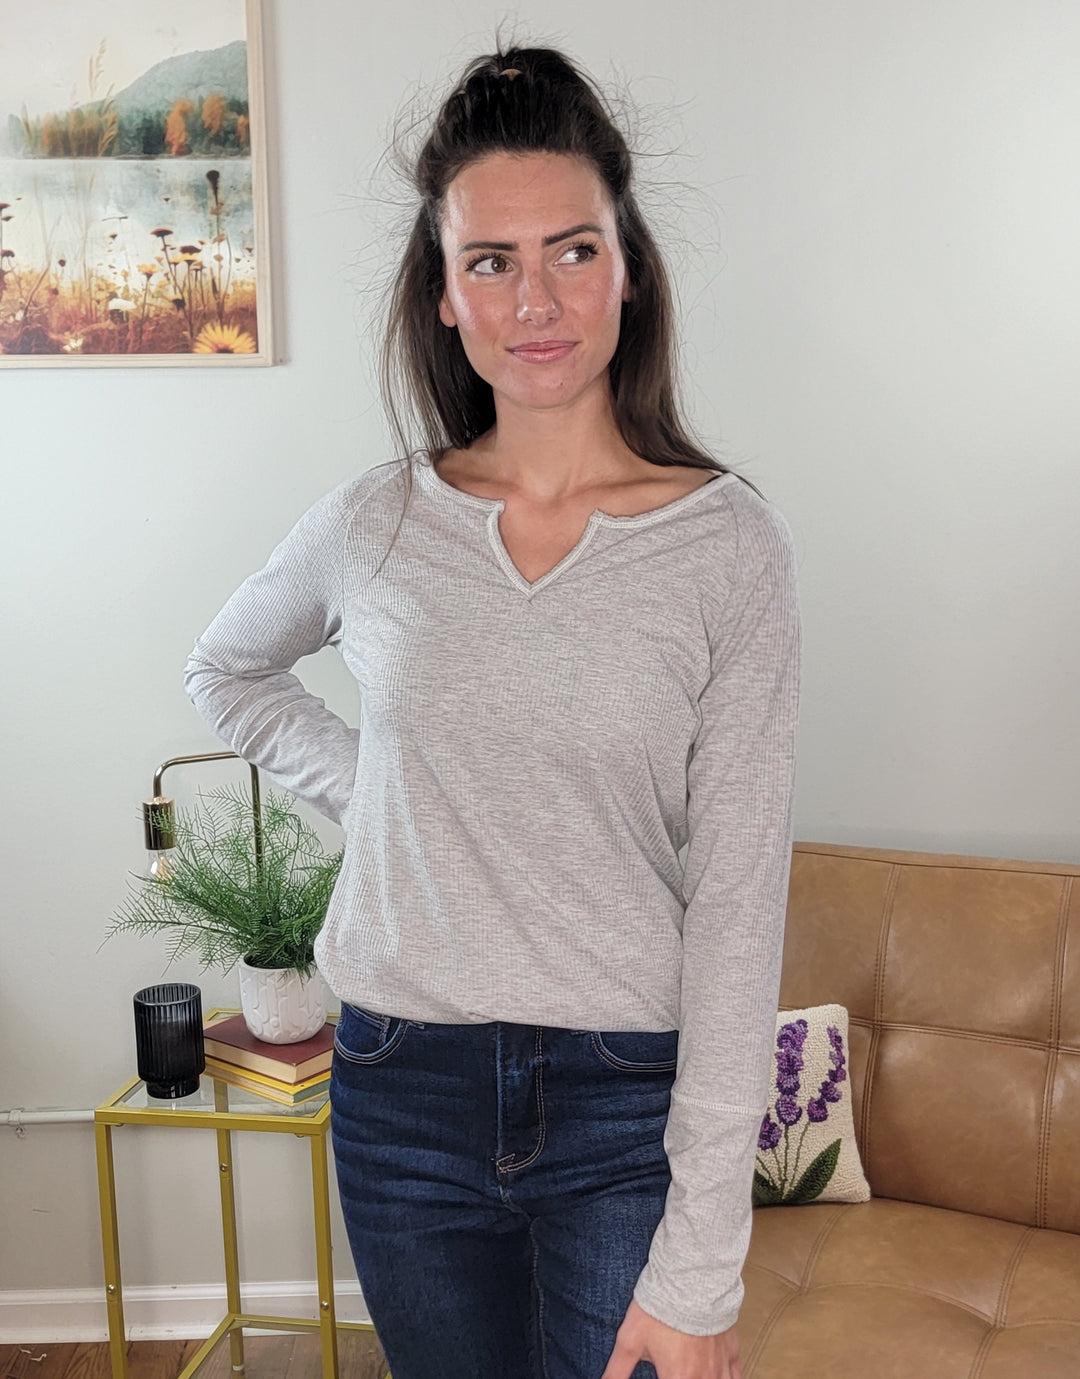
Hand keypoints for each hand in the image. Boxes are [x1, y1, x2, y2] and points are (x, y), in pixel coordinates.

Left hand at [599, 1296, 742, 1378]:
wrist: (691, 1277)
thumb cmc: (659, 1308)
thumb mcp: (629, 1341)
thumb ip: (616, 1372)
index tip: (661, 1376)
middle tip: (676, 1373)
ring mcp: (720, 1367)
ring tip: (690, 1374)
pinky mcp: (731, 1351)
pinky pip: (736, 1378)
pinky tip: (718, 1377)